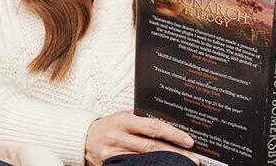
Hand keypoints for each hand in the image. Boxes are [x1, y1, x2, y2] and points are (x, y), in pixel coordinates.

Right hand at [84, 111, 198, 165]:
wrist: (82, 138)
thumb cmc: (108, 126)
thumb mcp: (122, 116)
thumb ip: (141, 117)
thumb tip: (168, 120)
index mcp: (124, 120)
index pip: (154, 127)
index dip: (173, 134)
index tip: (188, 141)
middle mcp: (119, 135)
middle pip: (153, 146)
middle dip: (176, 153)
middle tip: (193, 159)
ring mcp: (114, 151)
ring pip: (145, 159)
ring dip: (166, 163)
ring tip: (182, 165)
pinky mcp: (110, 163)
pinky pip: (134, 165)